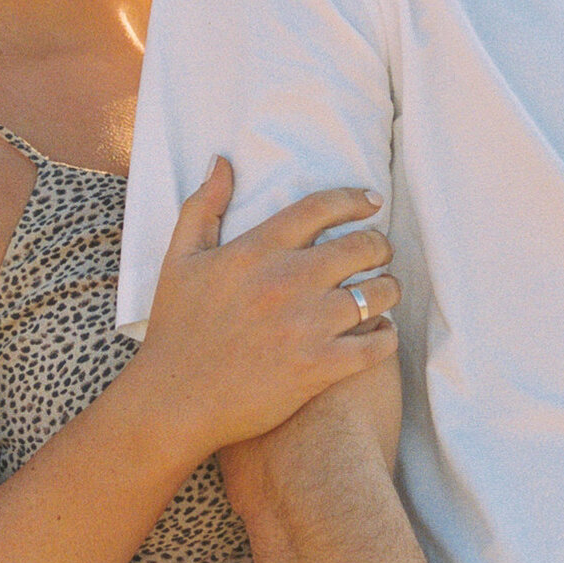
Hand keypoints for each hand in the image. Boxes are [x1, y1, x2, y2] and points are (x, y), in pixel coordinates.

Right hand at [136, 159, 397, 454]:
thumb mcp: (179, 259)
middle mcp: (288, 280)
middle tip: (380, 253)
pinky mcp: (320, 367)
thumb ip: (203, 206)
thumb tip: (221, 162)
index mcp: (257, 250)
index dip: (355, 199)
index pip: (322, 208)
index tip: (372, 202)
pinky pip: (377, 344)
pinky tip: (379, 334)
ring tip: (383, 292)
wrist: (175, 400)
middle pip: (362, 246)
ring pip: (378, 293)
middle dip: (379, 246)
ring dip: (388, 289)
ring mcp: (308, 325)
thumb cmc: (176, 329)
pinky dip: (386, 336)